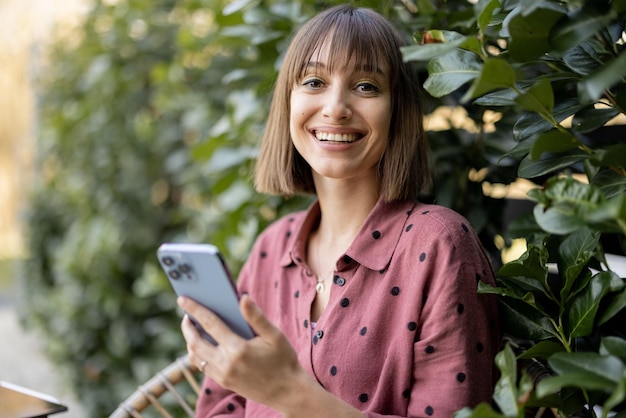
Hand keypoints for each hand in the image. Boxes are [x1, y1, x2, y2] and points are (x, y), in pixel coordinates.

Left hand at [178, 295, 303, 408]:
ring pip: (195, 356)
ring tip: (193, 329)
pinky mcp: (224, 382)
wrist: (287, 391)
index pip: (209, 323)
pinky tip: (204, 345)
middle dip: (187, 326)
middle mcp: (226, 363)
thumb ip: (256, 316)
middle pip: (195, 342)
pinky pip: (202, 367)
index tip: (183, 299)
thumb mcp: (275, 335)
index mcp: (238, 349)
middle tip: (185, 315)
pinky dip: (198, 354)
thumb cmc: (283, 360)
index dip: (194, 309)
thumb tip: (243, 297)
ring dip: (190, 341)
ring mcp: (223, 375)